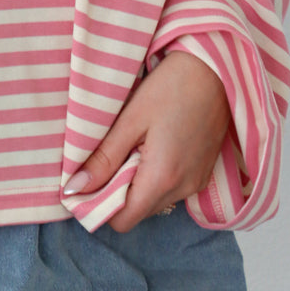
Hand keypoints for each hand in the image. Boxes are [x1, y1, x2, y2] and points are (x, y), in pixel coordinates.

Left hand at [66, 51, 230, 231]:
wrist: (215, 69)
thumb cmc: (172, 87)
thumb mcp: (131, 119)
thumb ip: (104, 158)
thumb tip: (74, 188)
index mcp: (162, 179)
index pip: (122, 221)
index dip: (98, 205)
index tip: (87, 180)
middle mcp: (183, 190)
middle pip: (138, 213)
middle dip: (117, 193)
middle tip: (109, 154)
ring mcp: (196, 183)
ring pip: (154, 202)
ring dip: (137, 184)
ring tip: (133, 145)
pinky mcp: (203, 174)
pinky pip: (171, 190)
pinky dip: (155, 177)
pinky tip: (152, 145)